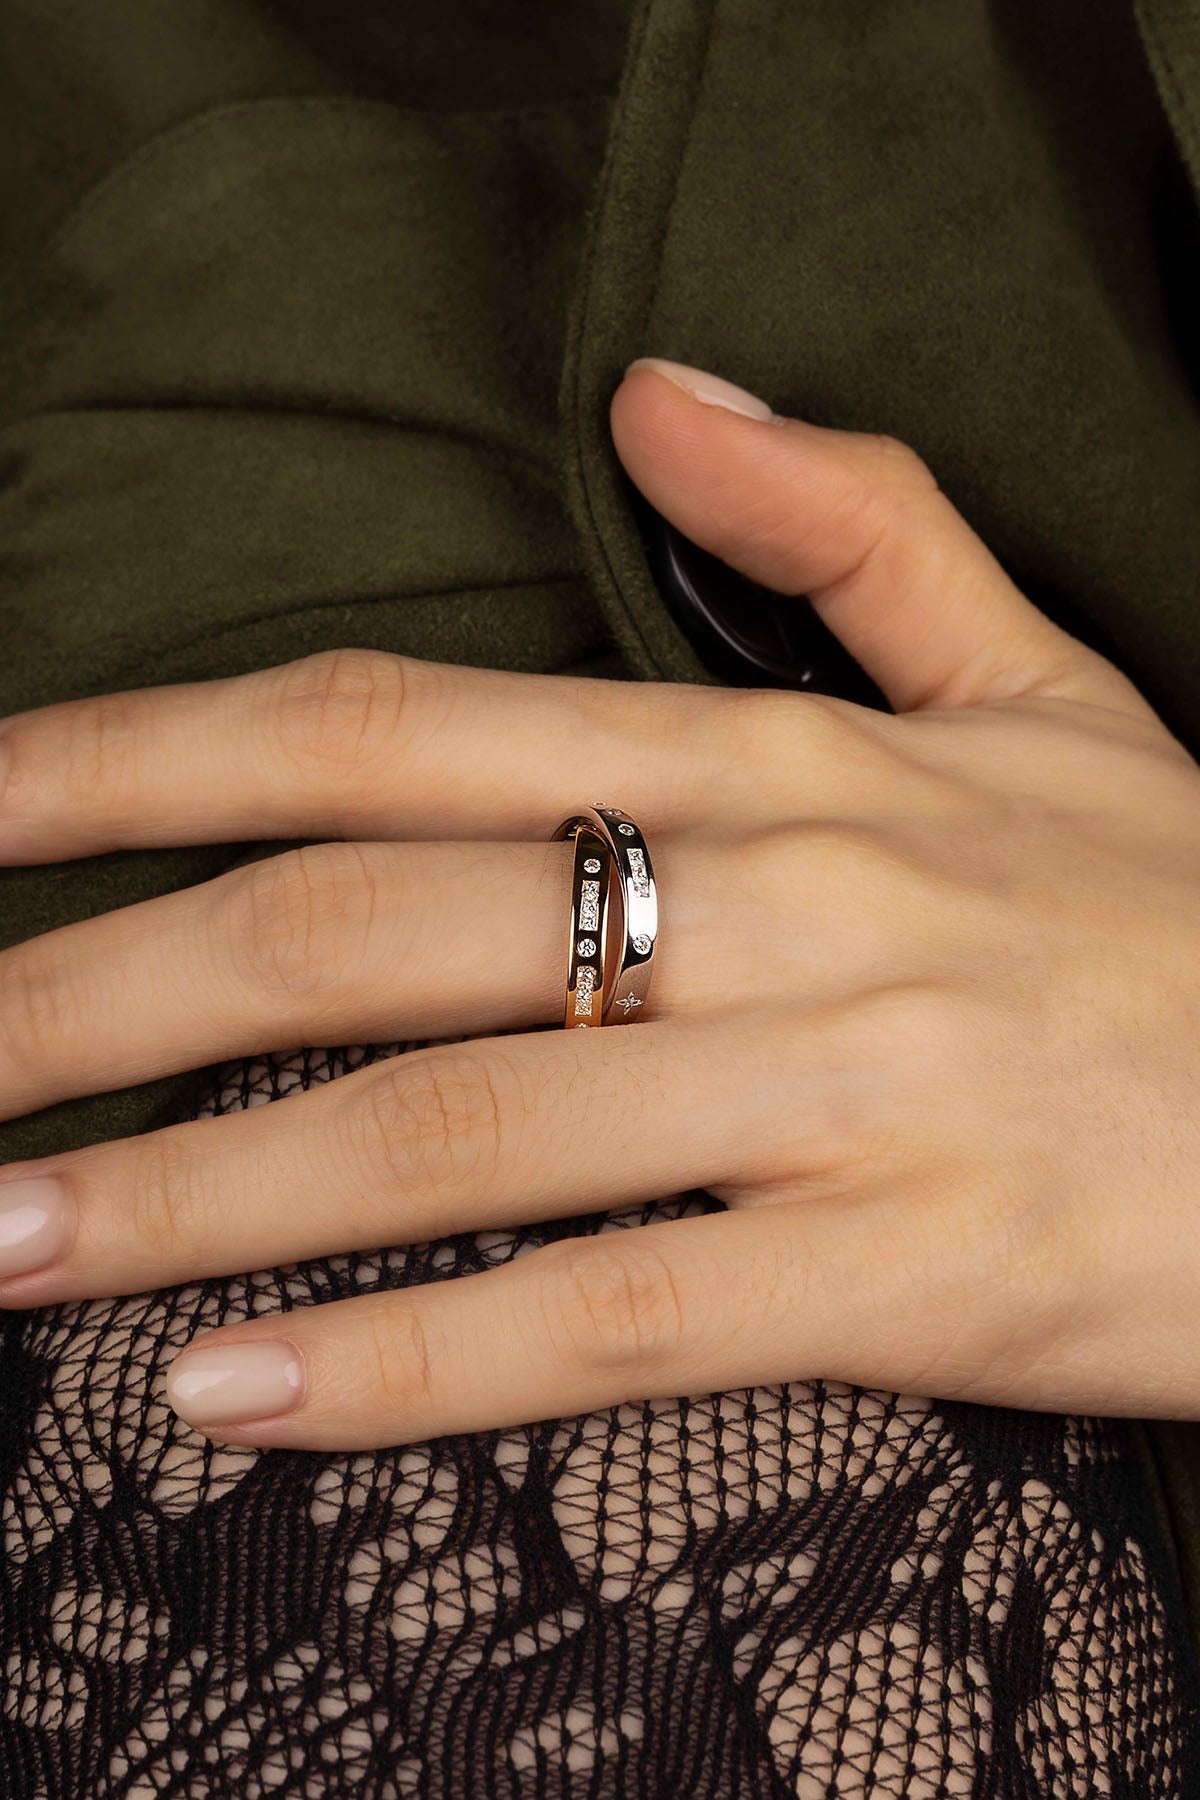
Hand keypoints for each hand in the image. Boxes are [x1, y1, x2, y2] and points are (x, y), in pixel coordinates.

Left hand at [1, 358, 1197, 1449]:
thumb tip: (661, 399)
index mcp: (776, 759)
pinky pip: (612, 1319)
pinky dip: (407, 1362)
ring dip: (186, 1198)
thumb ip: (852, 528)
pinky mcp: (917, 1275)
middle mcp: (783, 899)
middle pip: (360, 927)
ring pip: (453, 1129)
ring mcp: (847, 1086)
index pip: (390, 728)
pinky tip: (229, 1397)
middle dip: (98, 993)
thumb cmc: (1185, 909)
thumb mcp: (1043, 688)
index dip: (145, 756)